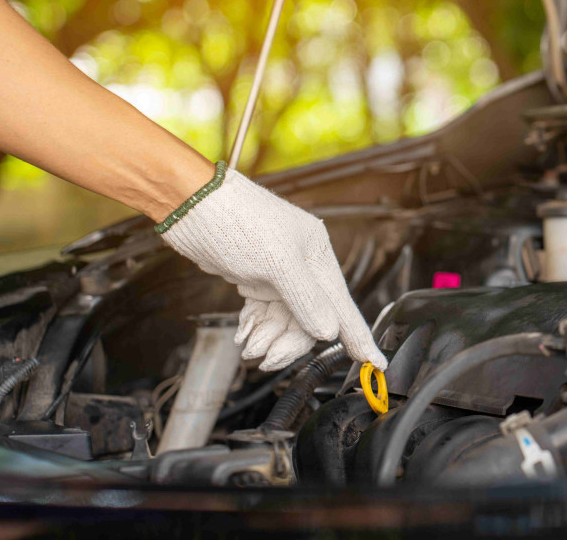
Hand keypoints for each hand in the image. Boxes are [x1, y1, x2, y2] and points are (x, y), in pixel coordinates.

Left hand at [158, 164, 386, 370]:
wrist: (191, 204)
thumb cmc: (237, 221)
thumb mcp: (276, 262)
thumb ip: (307, 298)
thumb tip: (329, 331)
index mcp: (317, 257)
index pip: (343, 306)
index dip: (358, 337)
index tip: (375, 363)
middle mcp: (303, 267)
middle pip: (310, 320)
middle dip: (289, 342)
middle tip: (268, 359)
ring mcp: (278, 274)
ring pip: (286, 320)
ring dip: (267, 337)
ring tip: (249, 347)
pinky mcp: (256, 278)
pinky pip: (266, 313)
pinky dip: (255, 326)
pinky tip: (244, 332)